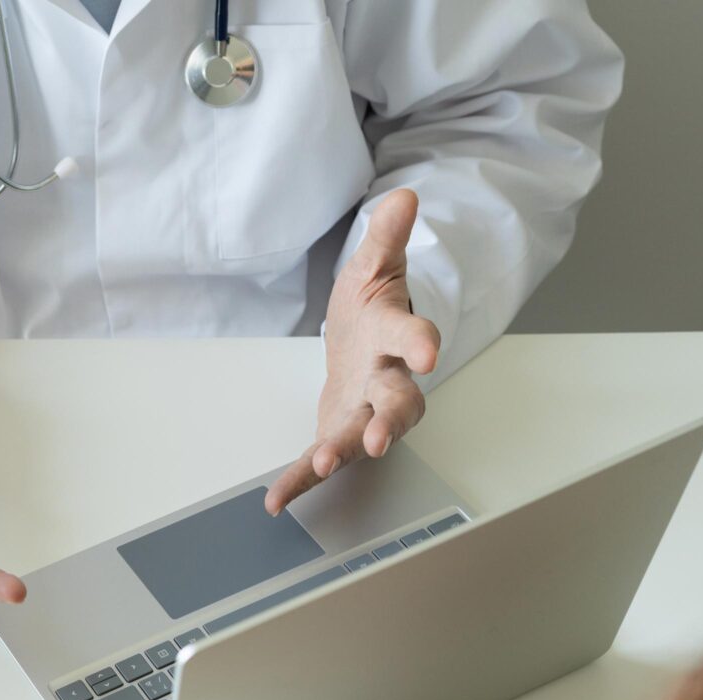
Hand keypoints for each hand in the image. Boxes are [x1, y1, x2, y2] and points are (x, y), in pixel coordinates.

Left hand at [266, 189, 439, 515]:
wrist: (360, 340)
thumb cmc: (371, 307)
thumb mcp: (374, 265)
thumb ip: (387, 236)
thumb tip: (404, 195)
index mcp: (395, 335)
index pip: (412, 338)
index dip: (420, 344)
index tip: (426, 352)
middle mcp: (387, 379)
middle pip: (398, 403)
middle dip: (392, 420)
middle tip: (379, 438)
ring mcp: (365, 410)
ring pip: (364, 435)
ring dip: (345, 452)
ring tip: (327, 465)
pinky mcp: (340, 431)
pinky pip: (321, 458)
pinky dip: (300, 480)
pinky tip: (276, 501)